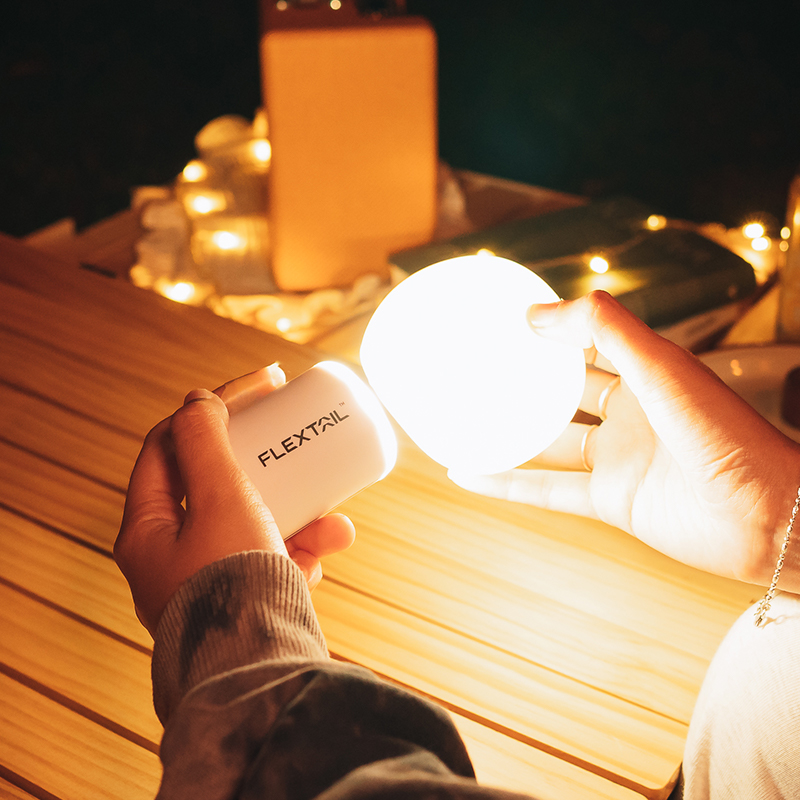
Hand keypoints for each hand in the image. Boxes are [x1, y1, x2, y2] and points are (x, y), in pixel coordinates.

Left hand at [114, 364, 355, 635]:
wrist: (254, 674)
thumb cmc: (228, 582)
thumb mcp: (218, 498)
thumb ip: (205, 442)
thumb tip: (196, 399)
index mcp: (147, 528)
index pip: (172, 444)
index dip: (214, 407)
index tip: (263, 388)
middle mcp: (171, 554)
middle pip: (217, 483)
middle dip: (267, 463)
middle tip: (296, 437)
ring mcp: (208, 578)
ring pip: (254, 524)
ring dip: (299, 515)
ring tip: (334, 519)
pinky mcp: (241, 600)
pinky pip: (273, 561)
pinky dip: (300, 553)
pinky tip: (324, 556)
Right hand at [449, 291, 799, 589]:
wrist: (768, 517)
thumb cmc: (730, 437)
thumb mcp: (663, 369)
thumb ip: (607, 330)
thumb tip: (539, 313)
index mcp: (646, 374)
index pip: (589, 341)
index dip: (550, 329)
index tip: (504, 321)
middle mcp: (630, 414)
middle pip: (563, 391)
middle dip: (525, 379)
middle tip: (476, 366)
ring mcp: (618, 458)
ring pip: (548, 441)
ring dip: (508, 432)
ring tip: (462, 418)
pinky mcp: (611, 500)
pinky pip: (547, 489)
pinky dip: (506, 483)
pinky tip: (468, 473)